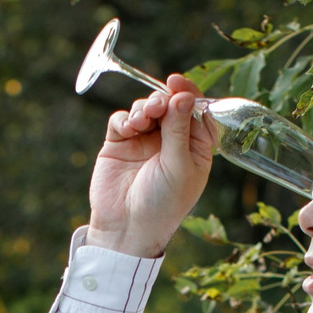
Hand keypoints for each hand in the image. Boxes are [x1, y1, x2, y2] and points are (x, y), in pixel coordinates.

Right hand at [85, 76, 216, 259]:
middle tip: (156, 107)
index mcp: (193, 148)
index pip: (194, 112)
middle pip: (168, 105)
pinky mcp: (119, 145)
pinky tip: (128, 129)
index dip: (186, 94)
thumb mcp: (178, 166)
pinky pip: (122, 120)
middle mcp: (169, 142)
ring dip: (143, 109)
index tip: (176, 83)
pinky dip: (124, 119)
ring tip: (141, 122)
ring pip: (145, 109)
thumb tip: (184, 96)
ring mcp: (143, 142)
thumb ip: (179, 129)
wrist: (126, 229)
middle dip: (162, 101)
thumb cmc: (162, 204)